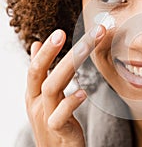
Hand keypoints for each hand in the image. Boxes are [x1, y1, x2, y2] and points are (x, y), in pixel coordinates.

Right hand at [25, 26, 104, 146]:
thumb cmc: (54, 123)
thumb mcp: (44, 97)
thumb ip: (42, 74)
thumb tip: (35, 45)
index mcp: (33, 95)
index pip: (36, 68)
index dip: (46, 50)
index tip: (60, 31)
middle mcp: (36, 104)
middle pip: (40, 74)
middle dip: (52, 51)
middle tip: (65, 32)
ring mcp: (45, 118)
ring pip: (51, 88)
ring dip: (68, 65)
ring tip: (86, 48)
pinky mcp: (58, 132)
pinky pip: (60, 117)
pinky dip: (70, 103)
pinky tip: (83, 92)